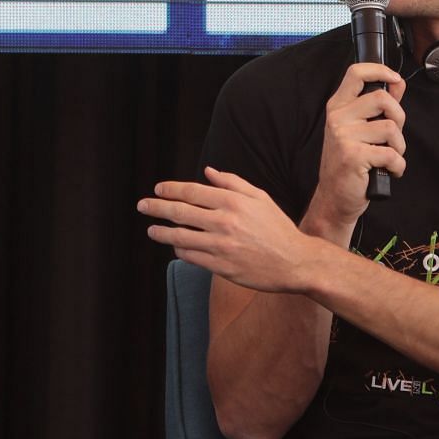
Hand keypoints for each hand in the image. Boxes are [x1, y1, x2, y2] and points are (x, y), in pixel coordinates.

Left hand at [140, 167, 319, 292]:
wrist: (295, 262)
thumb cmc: (277, 228)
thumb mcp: (260, 198)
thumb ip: (233, 183)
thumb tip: (208, 171)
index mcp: (233, 202)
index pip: (192, 192)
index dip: (171, 189)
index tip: (158, 189)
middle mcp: (224, 222)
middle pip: (180, 212)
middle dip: (156, 207)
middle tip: (142, 206)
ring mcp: (221, 245)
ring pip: (180, 237)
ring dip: (161, 233)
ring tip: (151, 230)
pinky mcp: (221, 266)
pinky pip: (191, 257)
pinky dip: (180, 251)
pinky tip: (175, 247)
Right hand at [308, 62, 406, 228]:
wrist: (335, 197)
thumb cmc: (350, 163)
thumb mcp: (361, 130)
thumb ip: (378, 107)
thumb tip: (397, 83)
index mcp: (338, 107)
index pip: (356, 73)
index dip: (379, 70)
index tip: (394, 78)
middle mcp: (338, 118)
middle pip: (382, 98)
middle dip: (399, 118)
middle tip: (393, 136)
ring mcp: (343, 136)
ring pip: (390, 128)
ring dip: (399, 147)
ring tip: (388, 157)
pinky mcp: (353, 156)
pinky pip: (391, 154)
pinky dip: (397, 166)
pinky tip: (388, 171)